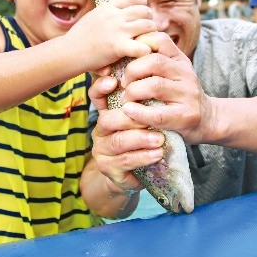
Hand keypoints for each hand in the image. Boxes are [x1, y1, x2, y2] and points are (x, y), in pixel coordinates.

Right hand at [67, 0, 156, 70]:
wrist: (68, 52)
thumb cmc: (79, 39)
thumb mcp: (93, 17)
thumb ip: (107, 12)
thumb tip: (118, 9)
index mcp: (108, 7)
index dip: (142, 5)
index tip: (142, 14)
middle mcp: (115, 16)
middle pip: (144, 11)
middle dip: (149, 20)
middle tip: (147, 30)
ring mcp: (117, 31)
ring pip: (147, 26)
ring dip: (151, 34)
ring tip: (147, 42)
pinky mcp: (117, 47)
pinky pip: (141, 46)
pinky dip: (146, 50)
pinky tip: (144, 54)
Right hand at [88, 74, 164, 192]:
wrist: (137, 174)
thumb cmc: (143, 141)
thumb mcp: (146, 120)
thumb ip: (145, 104)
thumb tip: (156, 81)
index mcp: (106, 114)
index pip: (96, 96)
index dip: (101, 88)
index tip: (114, 82)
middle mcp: (100, 130)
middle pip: (107, 120)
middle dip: (131, 119)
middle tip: (153, 119)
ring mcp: (101, 150)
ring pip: (117, 142)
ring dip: (140, 139)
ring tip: (160, 139)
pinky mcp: (107, 168)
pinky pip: (124, 161)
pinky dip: (143, 157)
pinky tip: (158, 154)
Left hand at [119, 31, 214, 144]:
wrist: (208, 119)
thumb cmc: (179, 95)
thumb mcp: (172, 73)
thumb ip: (154, 61)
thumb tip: (126, 47)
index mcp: (179, 60)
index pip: (160, 40)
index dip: (139, 44)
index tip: (126, 56)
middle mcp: (185, 73)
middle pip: (154, 62)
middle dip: (131, 71)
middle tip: (122, 83)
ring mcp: (188, 94)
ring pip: (155, 86)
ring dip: (133, 92)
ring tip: (125, 100)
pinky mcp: (186, 116)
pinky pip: (158, 113)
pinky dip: (139, 112)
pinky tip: (129, 111)